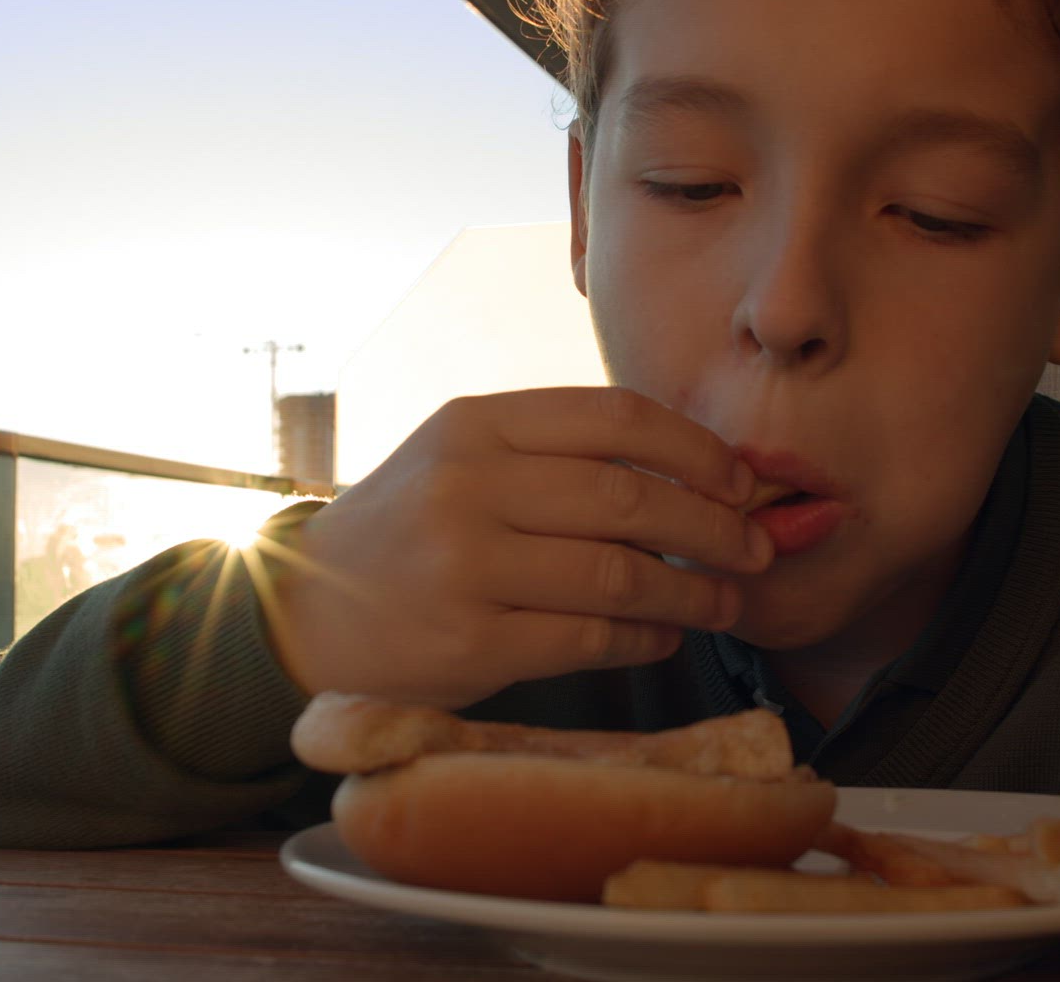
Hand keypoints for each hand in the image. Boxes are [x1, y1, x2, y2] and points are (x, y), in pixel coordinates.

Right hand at [267, 387, 769, 708]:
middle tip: (755, 548)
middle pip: (631, 498)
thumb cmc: (412, 528)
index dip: (696, 449)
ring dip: (692, 592)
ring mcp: (466, 564)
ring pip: (620, 575)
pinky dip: (644, 640)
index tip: (740, 479)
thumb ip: (561, 456)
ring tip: (726, 601)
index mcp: (477, 423)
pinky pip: (590, 639)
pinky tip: (664, 637)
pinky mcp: (470, 641)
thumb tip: (700, 474)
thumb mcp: (465, 458)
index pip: (616, 418)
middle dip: (714, 526)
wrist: (304, 610)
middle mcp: (470, 484)